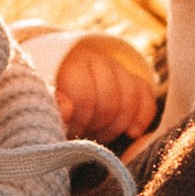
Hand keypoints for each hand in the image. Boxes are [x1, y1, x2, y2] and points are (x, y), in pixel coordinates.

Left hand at [51, 31, 160, 147]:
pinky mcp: (136, 82)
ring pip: (130, 102)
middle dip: (96, 127)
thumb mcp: (47, 102)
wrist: (68, 81)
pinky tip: (131, 133)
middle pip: (109, 103)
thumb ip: (54, 107)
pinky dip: (141, 119)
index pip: (85, 97)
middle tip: (83, 134)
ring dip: (115, 127)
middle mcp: (99, 61)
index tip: (69, 132)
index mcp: (73, 64)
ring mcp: (120, 70)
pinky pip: (146, 100)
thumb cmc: (55, 99)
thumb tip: (66, 111)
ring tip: (98, 134)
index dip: (79, 122)